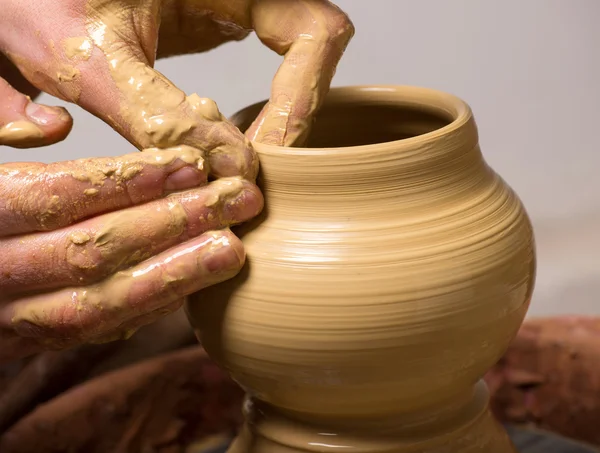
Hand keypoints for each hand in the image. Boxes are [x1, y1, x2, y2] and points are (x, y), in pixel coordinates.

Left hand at [0, 0, 353, 163]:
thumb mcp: (93, 56)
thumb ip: (158, 115)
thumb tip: (228, 169)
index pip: (314, 33)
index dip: (302, 100)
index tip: (266, 157)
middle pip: (312, 55)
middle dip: (290, 118)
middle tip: (256, 170)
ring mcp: (230, 7)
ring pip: (292, 67)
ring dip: (274, 122)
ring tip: (240, 166)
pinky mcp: (214, 27)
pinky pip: (263, 71)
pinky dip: (251, 117)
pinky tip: (220, 147)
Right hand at [0, 148, 262, 361]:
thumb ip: (5, 136)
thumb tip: (56, 125)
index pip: (60, 197)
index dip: (130, 181)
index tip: (191, 166)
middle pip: (91, 250)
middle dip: (172, 223)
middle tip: (237, 200)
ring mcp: (11, 317)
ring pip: (98, 303)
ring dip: (174, 274)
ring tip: (232, 249)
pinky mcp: (32, 340)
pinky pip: (96, 328)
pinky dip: (149, 303)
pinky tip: (194, 277)